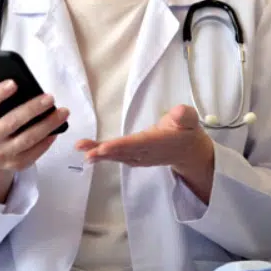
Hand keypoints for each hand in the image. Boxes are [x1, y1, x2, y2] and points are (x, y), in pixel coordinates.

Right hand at [0, 79, 69, 202]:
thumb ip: (0, 102)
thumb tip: (27, 88)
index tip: (14, 83)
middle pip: (12, 122)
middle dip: (33, 109)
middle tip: (50, 98)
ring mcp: (2, 154)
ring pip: (28, 138)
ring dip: (48, 124)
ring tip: (63, 112)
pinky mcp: (16, 164)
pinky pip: (36, 152)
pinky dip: (48, 139)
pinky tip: (57, 129)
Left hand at [76, 104, 214, 201]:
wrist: (188, 151)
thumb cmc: (186, 131)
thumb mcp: (190, 119)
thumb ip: (184, 115)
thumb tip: (178, 112)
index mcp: (158, 142)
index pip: (138, 144)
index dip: (121, 146)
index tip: (105, 147)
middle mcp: (146, 152)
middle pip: (123, 152)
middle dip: (105, 152)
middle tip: (86, 151)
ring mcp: (139, 157)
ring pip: (118, 155)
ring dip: (99, 153)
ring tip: (81, 148)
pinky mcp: (134, 158)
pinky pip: (118, 156)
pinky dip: (103, 155)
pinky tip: (89, 152)